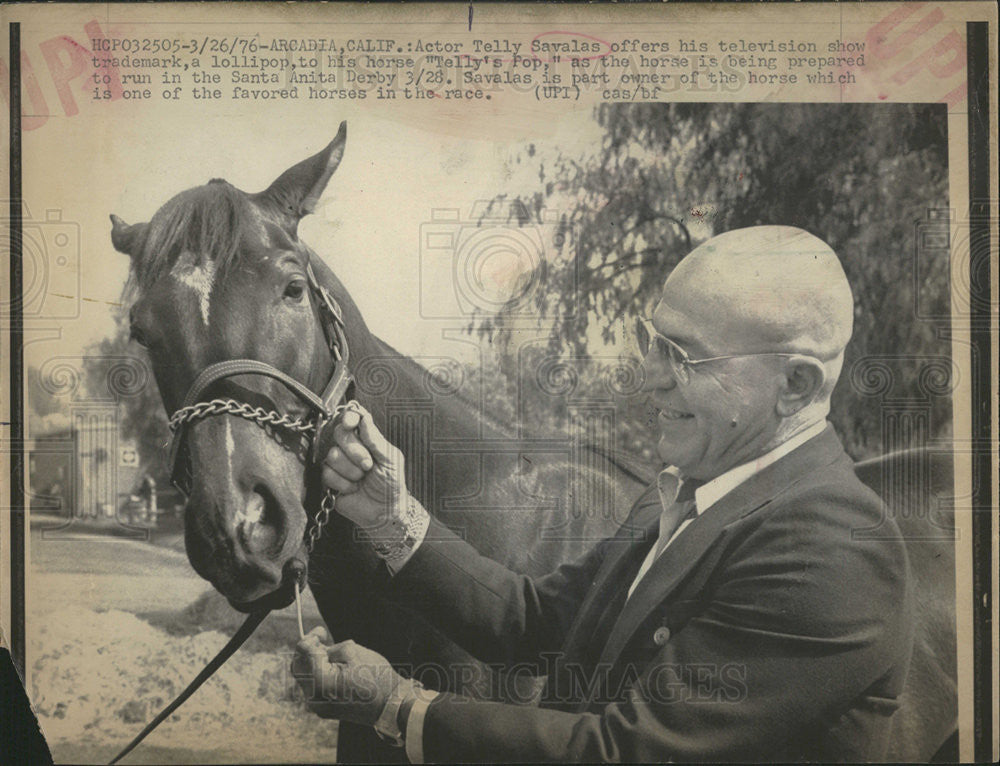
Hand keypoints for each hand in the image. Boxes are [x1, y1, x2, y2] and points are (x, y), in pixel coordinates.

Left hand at [291, 627, 403, 725]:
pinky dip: (318, 674)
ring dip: (313, 662)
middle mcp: (314, 697)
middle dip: (308, 650)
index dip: (310, 637)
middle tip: (323, 639)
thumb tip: (316, 648)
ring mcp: (318, 706)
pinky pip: (313, 687)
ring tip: (333, 654)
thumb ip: (329, 647)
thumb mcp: (353, 652)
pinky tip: (333, 667)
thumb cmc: (376, 677)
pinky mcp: (324, 709)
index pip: (303, 652)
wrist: (391, 706)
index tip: (321, 631)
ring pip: (305, 677)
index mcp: (320, 682)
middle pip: (299, 666)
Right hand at [321, 403, 406, 528]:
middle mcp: (350, 447)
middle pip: (339, 434)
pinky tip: (352, 488)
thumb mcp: (390, 459)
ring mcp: (338, 463)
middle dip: (355, 451)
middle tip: (368, 466)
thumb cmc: (392, 484)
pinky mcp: (329, 479)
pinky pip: (327, 473)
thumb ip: (376, 439)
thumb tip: (364, 418)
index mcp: (366, 439)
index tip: (350, 424)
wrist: (384, 512)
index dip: (348, 418)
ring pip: (332, 455)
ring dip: (351, 471)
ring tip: (362, 479)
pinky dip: (343, 483)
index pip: (352, 419)